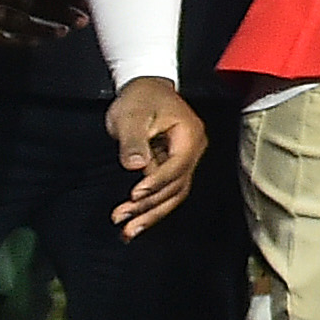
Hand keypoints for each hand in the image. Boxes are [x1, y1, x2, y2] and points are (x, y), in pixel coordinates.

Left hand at [105, 77, 204, 238]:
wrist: (145, 88)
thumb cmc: (140, 98)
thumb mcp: (132, 116)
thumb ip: (134, 142)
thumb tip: (135, 165)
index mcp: (189, 136)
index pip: (177, 166)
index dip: (156, 183)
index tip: (134, 194)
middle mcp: (193, 151)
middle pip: (177, 187)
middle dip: (151, 207)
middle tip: (126, 223)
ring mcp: (185, 161)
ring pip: (173, 194)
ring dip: (151, 214)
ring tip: (128, 231)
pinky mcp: (173, 167)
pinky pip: (166, 191)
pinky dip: (151, 207)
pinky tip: (134, 221)